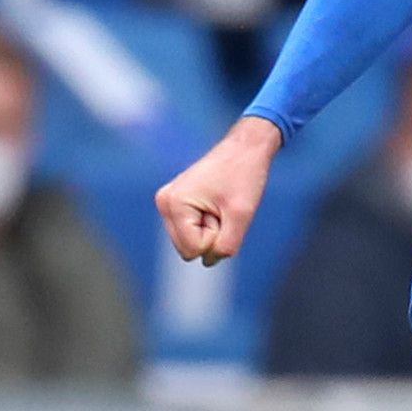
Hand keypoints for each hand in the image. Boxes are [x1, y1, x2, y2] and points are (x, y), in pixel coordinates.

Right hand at [155, 117, 282, 266]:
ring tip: (220, 204)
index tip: (225, 208)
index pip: (194, 249)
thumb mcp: (241, 214)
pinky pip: (193, 230)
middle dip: (212, 234)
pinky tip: (216, 203)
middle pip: (188, 249)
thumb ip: (226, 244)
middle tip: (224, 207)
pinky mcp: (177, 203)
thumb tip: (209, 262)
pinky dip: (209, 223)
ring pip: (190, 241)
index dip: (218, 235)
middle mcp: (164, 204)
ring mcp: (168, 203)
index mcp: (173, 204)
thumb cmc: (245, 175)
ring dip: (211, 229)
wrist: (247, 148)